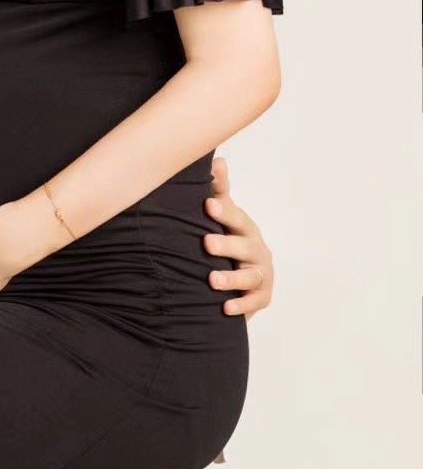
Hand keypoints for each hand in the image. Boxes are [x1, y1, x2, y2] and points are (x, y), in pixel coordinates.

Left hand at [204, 155, 274, 320]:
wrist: (247, 273)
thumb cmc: (230, 237)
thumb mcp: (224, 215)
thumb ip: (219, 191)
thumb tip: (218, 160)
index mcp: (245, 228)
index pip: (235, 218)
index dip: (223, 212)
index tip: (207, 205)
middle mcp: (256, 249)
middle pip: (243, 247)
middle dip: (226, 245)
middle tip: (206, 243)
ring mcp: (261, 274)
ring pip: (249, 277)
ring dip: (231, 279)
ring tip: (211, 280)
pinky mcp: (262, 296)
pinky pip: (254, 302)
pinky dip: (241, 306)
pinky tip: (225, 308)